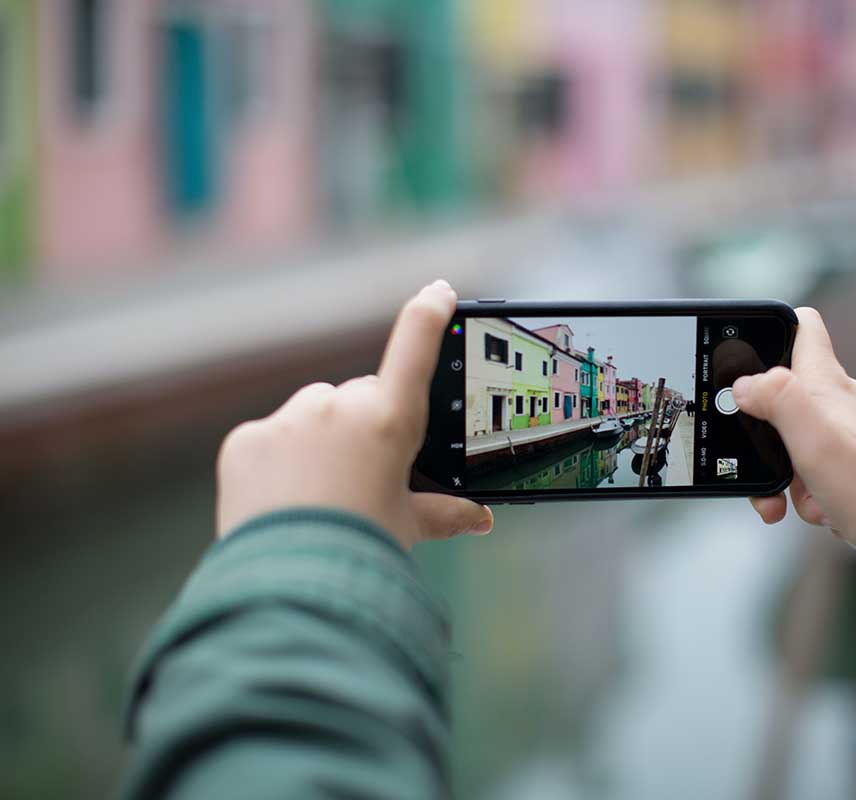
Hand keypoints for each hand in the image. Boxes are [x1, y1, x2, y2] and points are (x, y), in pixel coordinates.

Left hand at [216, 280, 492, 548]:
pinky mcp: (248, 439)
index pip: (415, 347)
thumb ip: (445, 513)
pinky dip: (277, 463)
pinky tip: (282, 502)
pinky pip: (271, 439)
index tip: (437, 291)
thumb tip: (483, 519)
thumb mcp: (408, 526)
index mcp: (390, 421)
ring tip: (319, 497)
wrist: (291, 585)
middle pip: (358, 398)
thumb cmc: (361, 551)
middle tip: (362, 478)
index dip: (429, 313)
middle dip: (362, 425)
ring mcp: (289, 420)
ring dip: (318, 440)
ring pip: (312, 416)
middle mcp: (339, 407)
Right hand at [734, 308, 855, 559]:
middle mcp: (844, 402)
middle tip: (770, 475)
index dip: (770, 332)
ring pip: (801, 447)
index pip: (801, 328)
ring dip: (793, 480)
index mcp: (828, 384)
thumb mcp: (815, 436)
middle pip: (786, 402)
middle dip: (768, 440)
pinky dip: (819, 498)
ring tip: (813, 504)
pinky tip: (834, 514)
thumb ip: (776, 398)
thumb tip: (744, 383)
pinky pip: (825, 476)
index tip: (745, 361)